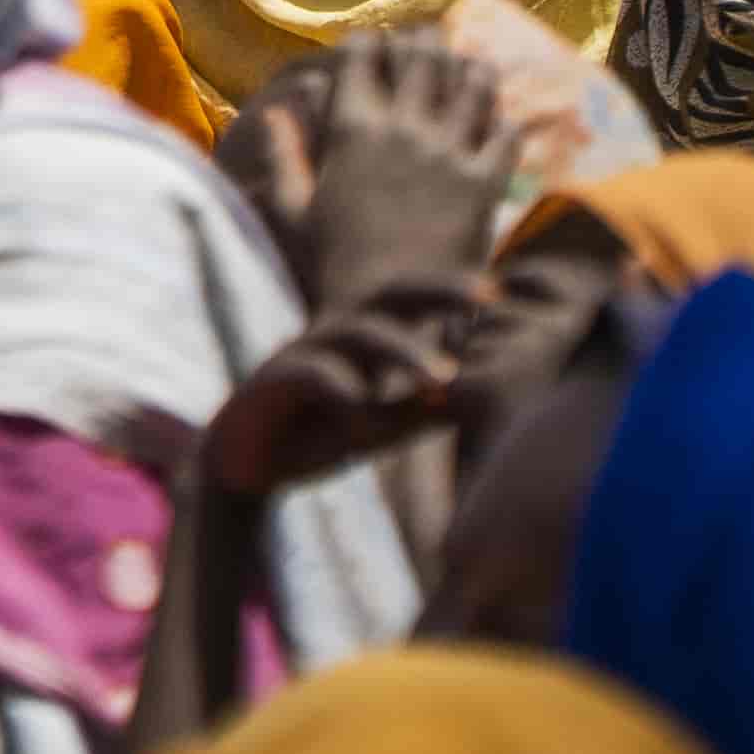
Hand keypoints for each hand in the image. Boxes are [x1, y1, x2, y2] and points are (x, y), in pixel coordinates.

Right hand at [202, 282, 485, 496]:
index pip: (413, 300)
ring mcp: (300, 354)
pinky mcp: (269, 384)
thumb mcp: (386, 421)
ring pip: (357, 333)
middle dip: (437, 289)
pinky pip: (309, 375)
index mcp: (363, 337)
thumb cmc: (320, 432)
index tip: (508, 290)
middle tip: (485, 295)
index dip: (456, 291)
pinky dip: (343, 393)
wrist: (246, 464)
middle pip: (388, 294)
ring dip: (405, 350)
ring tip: (443, 378)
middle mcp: (333, 335)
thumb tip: (492, 395)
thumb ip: (429, 406)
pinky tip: (366, 421)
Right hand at [246, 26, 513, 311]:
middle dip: (425, 41)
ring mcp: (448, 155)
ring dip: (471, 69)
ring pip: (472, 87)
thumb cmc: (328, 261)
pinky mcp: (484, 185)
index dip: (367, 42)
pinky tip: (501, 122)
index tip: (371, 41)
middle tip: (428, 37)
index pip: (361, 59)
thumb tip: (276, 109)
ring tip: (470, 63)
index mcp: (350, 130)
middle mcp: (402, 131)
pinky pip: (506, 136)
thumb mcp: (293, 205)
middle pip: (423, 59)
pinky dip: (505, 122)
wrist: (385, 311)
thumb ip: (286, 151)